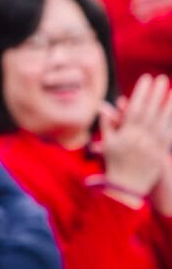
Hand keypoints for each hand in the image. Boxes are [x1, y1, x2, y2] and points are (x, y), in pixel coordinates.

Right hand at [100, 74, 171, 199]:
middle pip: (150, 111)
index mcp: (125, 134)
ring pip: (162, 121)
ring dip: (168, 105)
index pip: (134, 107)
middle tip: (161, 78)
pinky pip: (169, 134)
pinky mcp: (161, 153)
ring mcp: (152, 146)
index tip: (145, 79)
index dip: (140, 92)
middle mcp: (140, 138)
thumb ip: (107, 124)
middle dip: (155, 93)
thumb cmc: (114, 164)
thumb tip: (103, 107)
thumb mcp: (107, 143)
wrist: (126, 189)